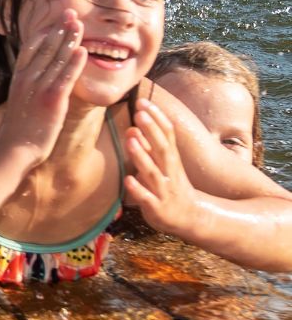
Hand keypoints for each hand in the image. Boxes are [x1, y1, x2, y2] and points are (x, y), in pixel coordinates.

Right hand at [0, 9, 86, 168]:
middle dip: (59, 28)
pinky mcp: (52, 100)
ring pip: (56, 58)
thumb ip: (28, 87)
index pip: (31, 47)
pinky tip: (83, 51)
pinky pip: (65, 77)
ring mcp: (39, 88)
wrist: (13, 150)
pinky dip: (74, 63)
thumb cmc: (18, 130)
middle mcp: (27, 78)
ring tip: (79, 24)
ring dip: (69, 40)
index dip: (45, 31)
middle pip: (45, 47)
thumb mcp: (19, 101)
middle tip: (70, 12)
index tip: (56, 20)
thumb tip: (36, 79)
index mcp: (19, 77)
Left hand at [124, 98, 199, 235]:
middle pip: (163, 149)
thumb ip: (148, 147)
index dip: (157, 118)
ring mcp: (164, 190)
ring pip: (153, 172)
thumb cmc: (171, 185)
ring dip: (142, 156)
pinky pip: (147, 198)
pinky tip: (127, 179)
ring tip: (130, 139)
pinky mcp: (157, 208)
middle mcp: (170, 172)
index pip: (168, 134)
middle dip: (152, 131)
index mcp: (172, 159)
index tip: (143, 101)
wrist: (191, 218)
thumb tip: (132, 128)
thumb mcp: (163, 165)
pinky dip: (138, 189)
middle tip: (140, 113)